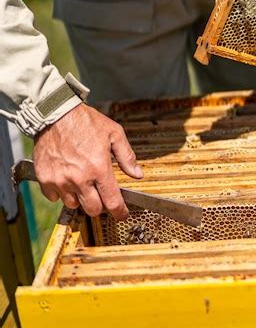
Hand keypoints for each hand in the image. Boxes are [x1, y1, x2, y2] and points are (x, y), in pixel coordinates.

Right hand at [33, 103, 142, 219]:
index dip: (120, 212)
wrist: (56, 113)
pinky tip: (66, 179)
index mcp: (99, 168)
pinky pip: (54, 197)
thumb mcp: (114, 133)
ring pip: (73, 205)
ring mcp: (61, 180)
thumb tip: (138, 174)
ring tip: (82, 182)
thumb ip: (127, 156)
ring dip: (80, 198)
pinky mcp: (45, 179)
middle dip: (100, 206)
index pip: (112, 202)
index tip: (122, 214)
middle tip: (101, 195)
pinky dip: (61, 192)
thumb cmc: (86, 121)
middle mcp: (80, 178)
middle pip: (93, 209)